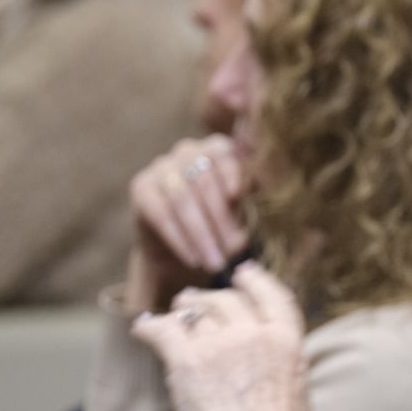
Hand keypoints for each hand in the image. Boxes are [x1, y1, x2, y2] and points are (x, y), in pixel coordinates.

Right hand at [126, 135, 249, 312]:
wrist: (185, 248)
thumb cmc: (223, 225)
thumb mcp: (244, 210)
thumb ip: (254, 196)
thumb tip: (270, 187)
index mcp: (219, 148)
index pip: (227, 156)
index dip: (234, 175)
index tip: (238, 197)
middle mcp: (189, 150)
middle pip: (205, 182)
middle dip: (221, 220)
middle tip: (234, 250)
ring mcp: (162, 166)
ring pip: (183, 199)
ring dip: (201, 234)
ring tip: (215, 261)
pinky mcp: (141, 187)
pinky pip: (160, 213)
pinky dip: (179, 238)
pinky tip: (192, 257)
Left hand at [132, 263, 322, 410]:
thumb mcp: (302, 398)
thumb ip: (288, 374)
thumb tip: (282, 377)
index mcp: (289, 341)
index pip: (271, 294)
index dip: (254, 280)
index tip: (242, 273)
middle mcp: (255, 334)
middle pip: (225, 300)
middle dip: (208, 298)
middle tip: (193, 300)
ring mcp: (220, 345)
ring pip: (193, 313)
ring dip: (180, 313)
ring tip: (170, 316)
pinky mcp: (187, 362)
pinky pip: (162, 331)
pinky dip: (149, 328)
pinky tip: (142, 329)